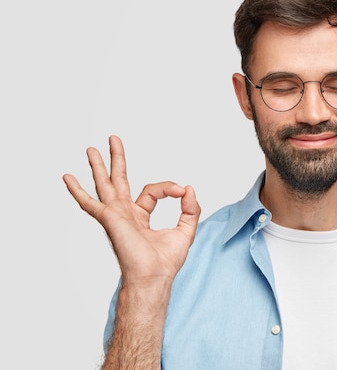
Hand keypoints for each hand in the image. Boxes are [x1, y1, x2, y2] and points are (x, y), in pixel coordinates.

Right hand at [63, 135, 200, 285]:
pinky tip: (67, 177)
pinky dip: (77, 191)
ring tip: (91, 149)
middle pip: (119, 180)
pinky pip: (90, 203)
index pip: (153, 191)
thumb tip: (188, 189)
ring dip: (98, 166)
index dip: (169, 188)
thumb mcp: (185, 231)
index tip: (182, 192)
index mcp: (140, 216)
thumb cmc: (165, 262)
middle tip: (113, 140)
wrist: (154, 277)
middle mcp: (125, 214)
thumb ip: (190, 209)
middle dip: (116, 160)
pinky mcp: (110, 219)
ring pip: (104, 185)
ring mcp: (115, 216)